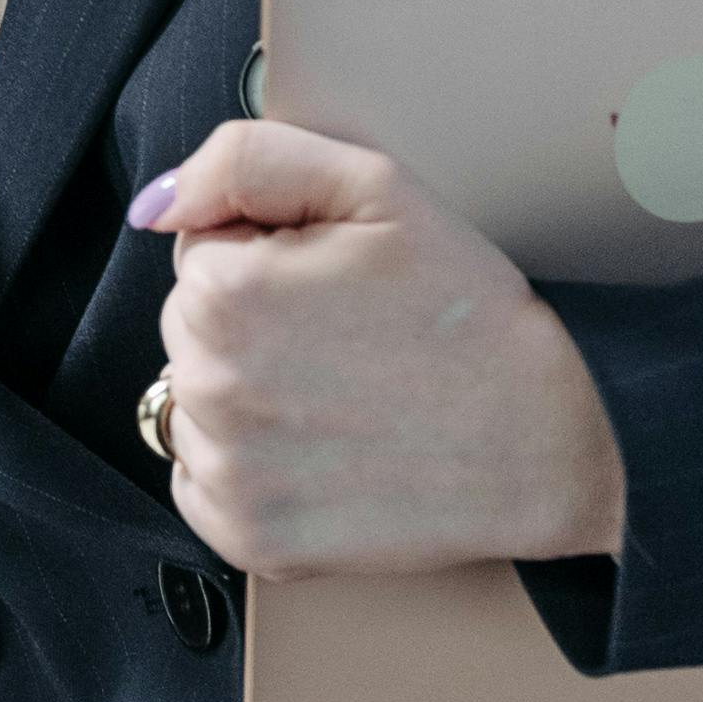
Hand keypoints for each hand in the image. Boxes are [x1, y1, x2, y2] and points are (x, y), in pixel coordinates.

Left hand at [132, 122, 627, 577]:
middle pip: (190, 328)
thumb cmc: (467, 313)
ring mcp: (227, 472)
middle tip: (350, 340)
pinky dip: (249, 468)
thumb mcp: (376, 189)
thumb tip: (156, 204)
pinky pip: (204, 482)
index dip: (272, 256)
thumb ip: (248, 162)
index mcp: (226, 291)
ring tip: (344, 397)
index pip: (201, 252)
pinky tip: (323, 452)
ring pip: (196, 404)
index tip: (338, 283)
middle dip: (254, 324)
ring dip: (249, 395)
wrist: (546, 444)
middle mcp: (208, 386)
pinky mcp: (248, 539)